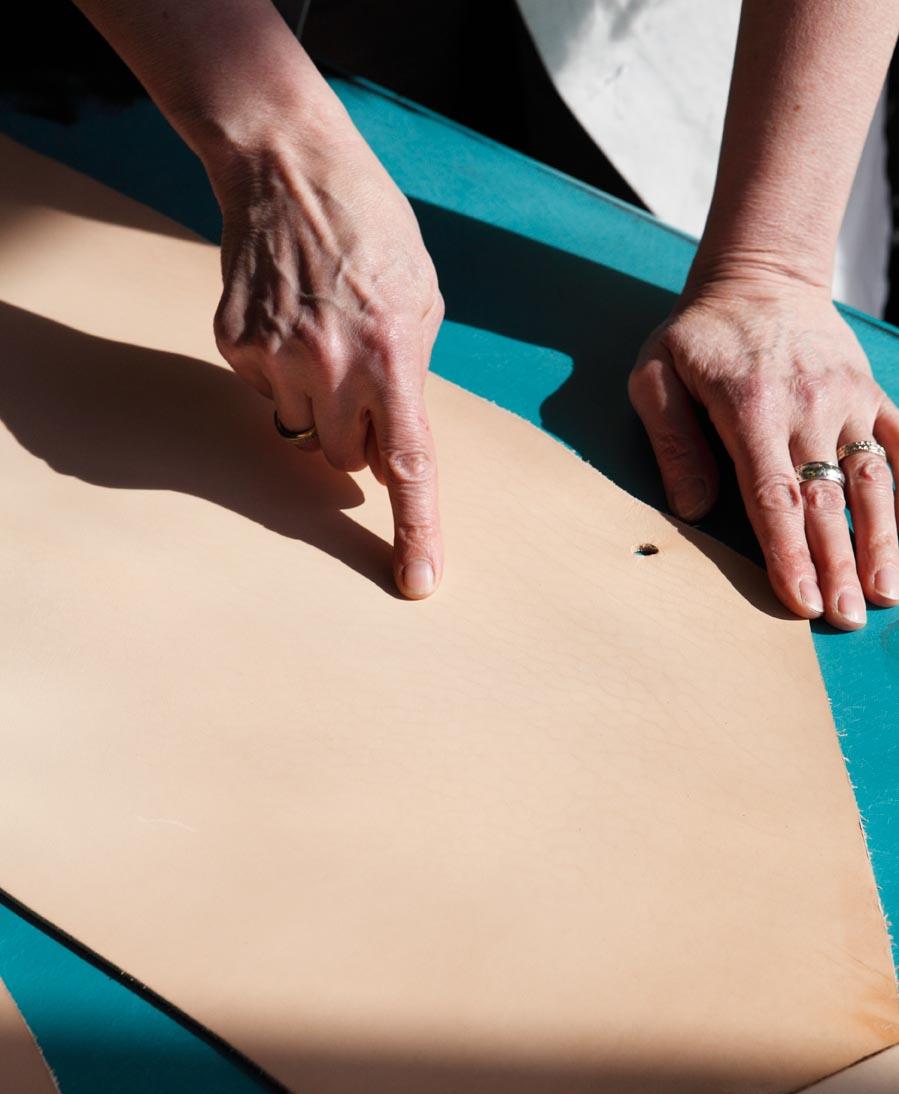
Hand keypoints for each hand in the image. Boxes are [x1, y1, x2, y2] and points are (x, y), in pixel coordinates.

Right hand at [210, 120, 443, 599]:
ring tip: (321, 335)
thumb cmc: (371, 228)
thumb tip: (393, 454)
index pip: (409, 467)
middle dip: (361, 437)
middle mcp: (332, 367)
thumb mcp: (422, 297)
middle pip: (347, 460)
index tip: (416, 582)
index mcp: (393, 356)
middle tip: (363, 380)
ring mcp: (275, 358)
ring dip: (318, 406)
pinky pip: (265, 394)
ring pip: (302, 433)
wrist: (287, 166)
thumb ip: (413, 380)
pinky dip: (280, 372)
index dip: (416, 530)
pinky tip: (288, 318)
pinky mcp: (234, 345)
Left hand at [628, 274, 898, 628]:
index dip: (789, 553)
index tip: (800, 600)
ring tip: (885, 593)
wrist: (760, 274)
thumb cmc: (698, 334)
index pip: (775, 496)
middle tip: (846, 620)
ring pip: (873, 480)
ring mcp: (847, 400)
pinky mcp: (870, 393)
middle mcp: (808, 408)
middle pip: (827, 500)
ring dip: (882, 539)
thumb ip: (672, 441)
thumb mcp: (656, 375)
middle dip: (837, 565)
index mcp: (752, 408)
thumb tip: (694, 508)